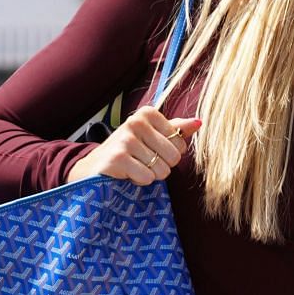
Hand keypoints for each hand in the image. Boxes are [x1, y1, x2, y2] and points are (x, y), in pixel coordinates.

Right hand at [66, 107, 200, 185]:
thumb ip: (176, 129)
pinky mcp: (118, 158)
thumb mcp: (152, 136)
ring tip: (133, 167)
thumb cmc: (129, 151)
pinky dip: (139, 181)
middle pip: (173, 157)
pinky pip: (147, 177)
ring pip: (161, 170)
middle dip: (161, 166)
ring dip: (149, 175)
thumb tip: (199, 122)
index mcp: (148, 113)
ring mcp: (126, 139)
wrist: (94, 167)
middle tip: (142, 161)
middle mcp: (136, 122)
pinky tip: (126, 174)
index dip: (169, 154)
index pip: (181, 143)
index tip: (151, 150)